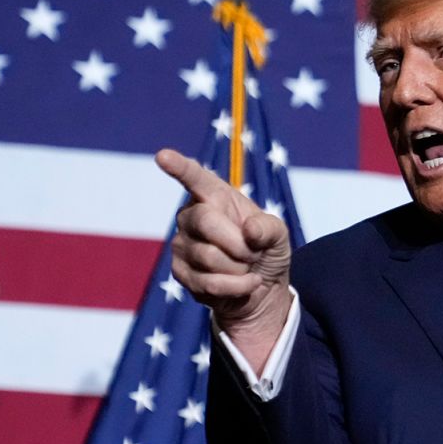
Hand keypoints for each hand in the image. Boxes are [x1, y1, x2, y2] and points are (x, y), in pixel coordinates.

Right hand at [156, 148, 292, 369]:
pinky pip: (209, 282)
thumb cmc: (266, 251)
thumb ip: (270, 227)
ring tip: (246, 267)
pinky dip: (237, 287)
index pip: (196, 178)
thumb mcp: (279, 236)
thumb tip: (249, 230)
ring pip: (209, 256)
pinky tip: (244, 284)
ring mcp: (182, 244)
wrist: (262, 287)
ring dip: (240, 268)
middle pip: (206, 220)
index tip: (163, 156)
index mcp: (216, 197)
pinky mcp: (180, 272)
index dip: (180, 167)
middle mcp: (192, 216)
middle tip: (253, 253)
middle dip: (239, 243)